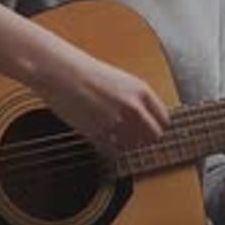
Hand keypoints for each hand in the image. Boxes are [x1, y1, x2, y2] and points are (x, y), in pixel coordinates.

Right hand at [31, 45, 168, 162]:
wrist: (61, 72)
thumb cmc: (86, 74)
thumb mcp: (121, 82)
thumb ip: (136, 100)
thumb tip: (146, 120)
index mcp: (142, 91)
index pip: (164, 120)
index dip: (156, 127)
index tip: (149, 131)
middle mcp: (134, 107)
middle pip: (154, 137)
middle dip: (144, 140)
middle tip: (132, 139)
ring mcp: (117, 121)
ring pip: (134, 147)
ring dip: (126, 146)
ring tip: (113, 137)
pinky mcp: (99, 133)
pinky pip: (113, 151)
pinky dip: (108, 150)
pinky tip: (100, 140)